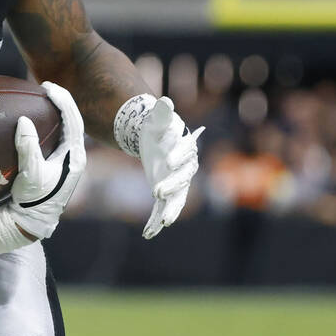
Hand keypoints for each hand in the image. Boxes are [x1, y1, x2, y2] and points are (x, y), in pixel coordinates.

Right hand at [6, 81, 86, 239]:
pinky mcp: (61, 163)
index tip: (48, 87)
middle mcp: (76, 156)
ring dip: (60, 110)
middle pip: (75, 120)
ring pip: (70, 127)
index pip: (74, 120)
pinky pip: (62, 135)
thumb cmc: (33, 199)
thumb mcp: (29, 174)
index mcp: (75, 157)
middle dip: (63, 100)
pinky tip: (41, 117)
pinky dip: (54, 122)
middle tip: (46, 87)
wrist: (34, 220)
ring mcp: (70, 160)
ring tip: (46, 97)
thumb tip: (24, 121)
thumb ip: (28, 147)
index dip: (62, 100)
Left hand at [138, 97, 203, 238]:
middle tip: (157, 192)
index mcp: (186, 152)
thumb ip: (163, 113)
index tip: (166, 160)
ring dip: (168, 212)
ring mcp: (175, 185)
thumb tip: (165, 101)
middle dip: (170, 187)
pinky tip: (148, 233)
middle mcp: (184, 171)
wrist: (158, 140)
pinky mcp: (165, 194)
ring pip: (175, 200)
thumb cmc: (160, 128)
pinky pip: (162, 210)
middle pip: (181, 181)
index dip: (176, 157)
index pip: (185, 156)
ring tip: (162, 223)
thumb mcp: (159, 120)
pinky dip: (155, 221)